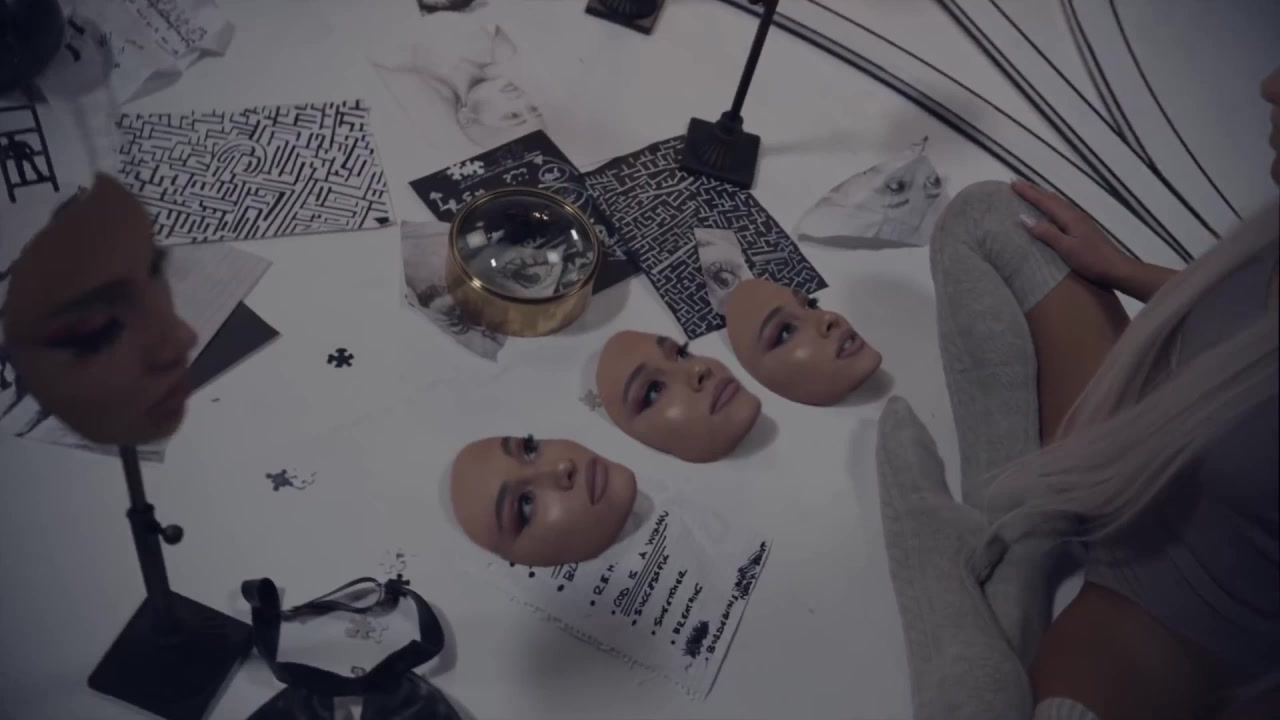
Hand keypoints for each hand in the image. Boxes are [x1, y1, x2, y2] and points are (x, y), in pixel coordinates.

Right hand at [1011, 180, 1136, 287]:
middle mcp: (1074, 214)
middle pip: (1051, 198)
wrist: (1116, 268)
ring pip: (1058, 202)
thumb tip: (1023, 218)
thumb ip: (1046, 233)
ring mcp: (1080, 220)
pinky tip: (1049, 209)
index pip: (1044, 201)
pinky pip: (1062, 209)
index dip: (1028, 192)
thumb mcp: (1066, 248)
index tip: (1013, 183)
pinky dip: (1051, 204)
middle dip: (1034, 190)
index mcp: (1069, 217)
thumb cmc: (1091, 260)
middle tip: (1017, 183)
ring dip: (1042, 195)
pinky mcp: (1082, 227)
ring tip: (1030, 191)